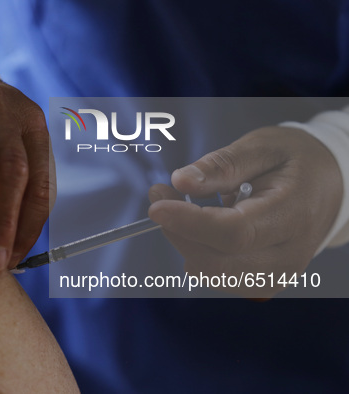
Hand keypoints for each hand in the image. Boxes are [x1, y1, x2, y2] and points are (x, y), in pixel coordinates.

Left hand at [147, 127, 341, 297]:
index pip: (234, 233)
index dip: (189, 223)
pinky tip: (201, 227)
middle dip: (178, 232)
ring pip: (212, 275)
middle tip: (160, 195)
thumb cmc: (295, 162)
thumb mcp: (261, 147)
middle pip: (217, 262)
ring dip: (186, 243)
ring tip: (183, 206)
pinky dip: (198, 253)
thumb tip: (181, 181)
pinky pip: (218, 277)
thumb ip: (222, 165)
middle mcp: (288, 255)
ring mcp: (277, 275)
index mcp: (293, 215)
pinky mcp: (264, 282)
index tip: (157, 205)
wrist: (329, 188)